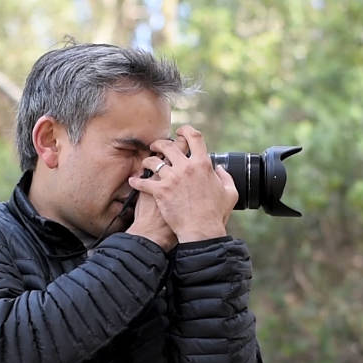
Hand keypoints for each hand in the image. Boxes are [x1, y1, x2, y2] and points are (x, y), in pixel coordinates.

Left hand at [128, 125, 236, 243]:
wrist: (201, 232)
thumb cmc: (216, 215)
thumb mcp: (229, 193)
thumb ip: (226, 177)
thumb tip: (220, 169)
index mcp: (203, 164)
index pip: (194, 137)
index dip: (185, 130)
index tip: (180, 132)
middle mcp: (186, 168)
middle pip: (168, 145)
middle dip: (160, 143)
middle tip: (156, 146)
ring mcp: (172, 179)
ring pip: (153, 161)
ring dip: (147, 161)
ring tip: (145, 164)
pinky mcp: (160, 191)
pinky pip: (143, 182)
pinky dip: (136, 181)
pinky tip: (133, 181)